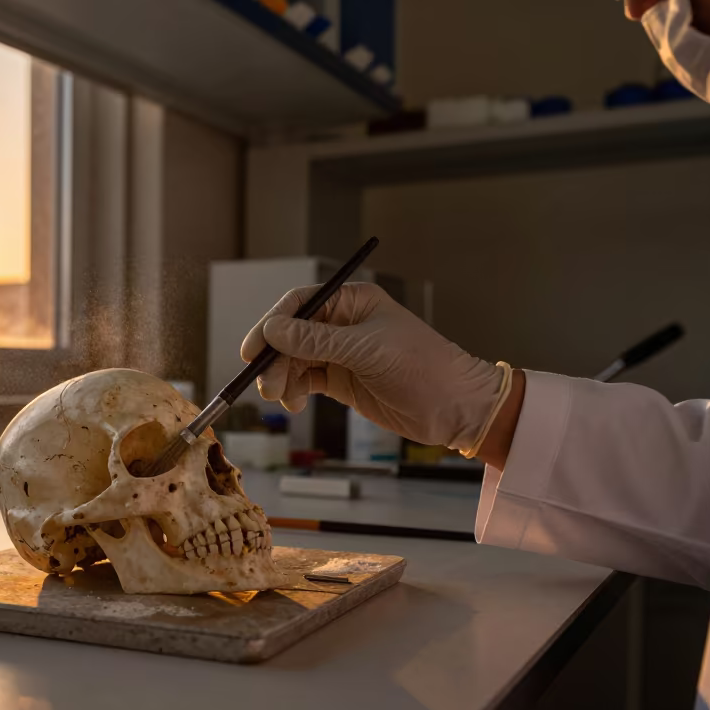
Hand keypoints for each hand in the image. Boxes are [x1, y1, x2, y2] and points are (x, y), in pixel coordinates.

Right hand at [239, 283, 506, 453]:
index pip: (299, 304)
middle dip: (275, 358)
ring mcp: (341, 353)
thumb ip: (316, 341)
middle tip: (266, 384)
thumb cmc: (423, 368)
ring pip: (294, 360)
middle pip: (291, 335)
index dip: (272, 325)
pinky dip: (294, 390)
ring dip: (281, 377)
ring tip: (282, 397)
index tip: (253, 349)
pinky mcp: (342, 380)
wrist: (455, 407)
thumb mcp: (366, 351)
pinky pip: (305, 380)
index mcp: (353, 302)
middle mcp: (343, 324)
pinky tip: (296, 403)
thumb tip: (273, 330)